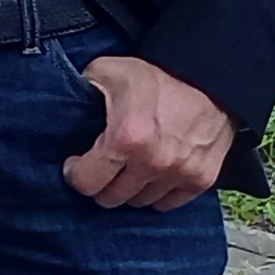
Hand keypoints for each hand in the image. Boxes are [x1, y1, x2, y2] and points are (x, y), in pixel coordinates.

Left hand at [64, 54, 231, 208]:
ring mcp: (179, 174)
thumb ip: (81, 92)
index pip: (87, 183)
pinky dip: (156, 193)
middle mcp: (153, 163)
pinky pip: (168, 204)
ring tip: (127, 168)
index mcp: (126, 139)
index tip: (76, 164)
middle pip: (111, 198)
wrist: (210, 75)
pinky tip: (150, 175)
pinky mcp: (201, 179)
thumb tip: (64, 105)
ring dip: (129, 189)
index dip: (75, 173)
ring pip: (139, 202)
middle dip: (100, 183)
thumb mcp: (108, 71)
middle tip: (102, 166)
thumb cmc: (159, 74)